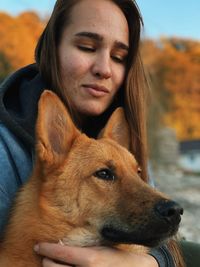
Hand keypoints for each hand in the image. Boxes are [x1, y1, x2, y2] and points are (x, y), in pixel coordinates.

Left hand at [34, 243, 158, 266]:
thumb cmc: (120, 257)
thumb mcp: (102, 248)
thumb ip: (83, 249)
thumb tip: (62, 245)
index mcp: (91, 259)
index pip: (60, 253)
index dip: (46, 248)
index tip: (38, 245)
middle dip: (47, 259)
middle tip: (46, 254)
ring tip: (52, 262)